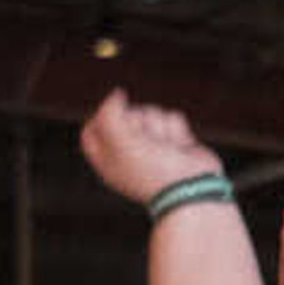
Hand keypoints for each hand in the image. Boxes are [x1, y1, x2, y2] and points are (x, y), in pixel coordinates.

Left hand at [78, 90, 222, 206]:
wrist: (191, 189)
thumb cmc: (152, 170)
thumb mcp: (119, 142)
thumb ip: (109, 114)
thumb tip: (118, 95)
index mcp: (108, 159)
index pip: (91, 131)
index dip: (100, 118)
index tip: (113, 114)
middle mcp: (128, 153)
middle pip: (125, 115)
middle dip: (137, 121)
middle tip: (144, 141)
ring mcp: (153, 148)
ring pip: (151, 113)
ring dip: (159, 127)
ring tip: (166, 147)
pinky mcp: (175, 143)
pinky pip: (171, 118)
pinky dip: (176, 130)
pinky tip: (180, 147)